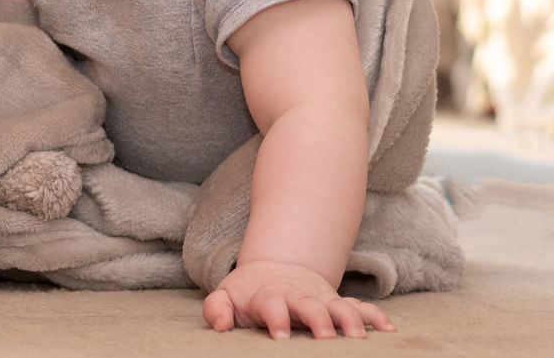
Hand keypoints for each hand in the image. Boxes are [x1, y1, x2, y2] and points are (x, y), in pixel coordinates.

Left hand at [203, 260, 394, 339]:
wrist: (274, 270)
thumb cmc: (248, 294)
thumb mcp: (227, 296)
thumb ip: (218, 308)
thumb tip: (220, 325)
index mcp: (268, 297)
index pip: (271, 305)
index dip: (276, 318)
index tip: (280, 337)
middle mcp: (298, 297)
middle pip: (309, 305)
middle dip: (318, 319)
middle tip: (325, 337)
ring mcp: (321, 300)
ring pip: (339, 306)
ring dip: (350, 319)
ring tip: (359, 337)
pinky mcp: (337, 304)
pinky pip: (361, 308)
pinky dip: (375, 316)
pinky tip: (389, 329)